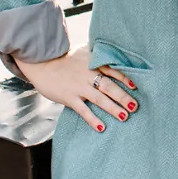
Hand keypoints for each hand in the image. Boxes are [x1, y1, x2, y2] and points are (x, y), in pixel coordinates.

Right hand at [14, 46, 139, 132]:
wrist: (42, 63)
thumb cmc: (64, 58)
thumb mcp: (83, 51)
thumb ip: (96, 56)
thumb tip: (111, 57)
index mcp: (94, 63)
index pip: (113, 71)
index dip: (125, 79)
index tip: (135, 87)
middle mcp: (89, 75)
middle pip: (110, 86)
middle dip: (123, 97)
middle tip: (135, 106)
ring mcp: (79, 87)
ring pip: (100, 99)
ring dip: (113, 108)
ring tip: (124, 116)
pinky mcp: (69, 97)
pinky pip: (83, 110)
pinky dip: (93, 119)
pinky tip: (102, 127)